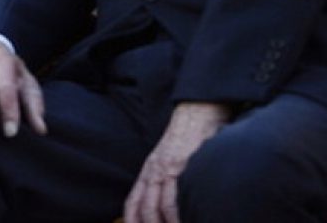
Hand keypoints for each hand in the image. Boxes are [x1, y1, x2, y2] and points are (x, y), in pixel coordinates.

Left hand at [123, 102, 230, 222]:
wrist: (195, 113)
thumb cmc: (185, 137)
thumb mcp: (167, 157)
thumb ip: (163, 178)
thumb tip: (167, 202)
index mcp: (149, 170)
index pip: (133, 201)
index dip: (131, 220)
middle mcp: (154, 171)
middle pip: (144, 208)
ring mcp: (167, 169)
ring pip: (157, 206)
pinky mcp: (182, 166)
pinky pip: (175, 197)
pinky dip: (177, 215)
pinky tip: (183, 221)